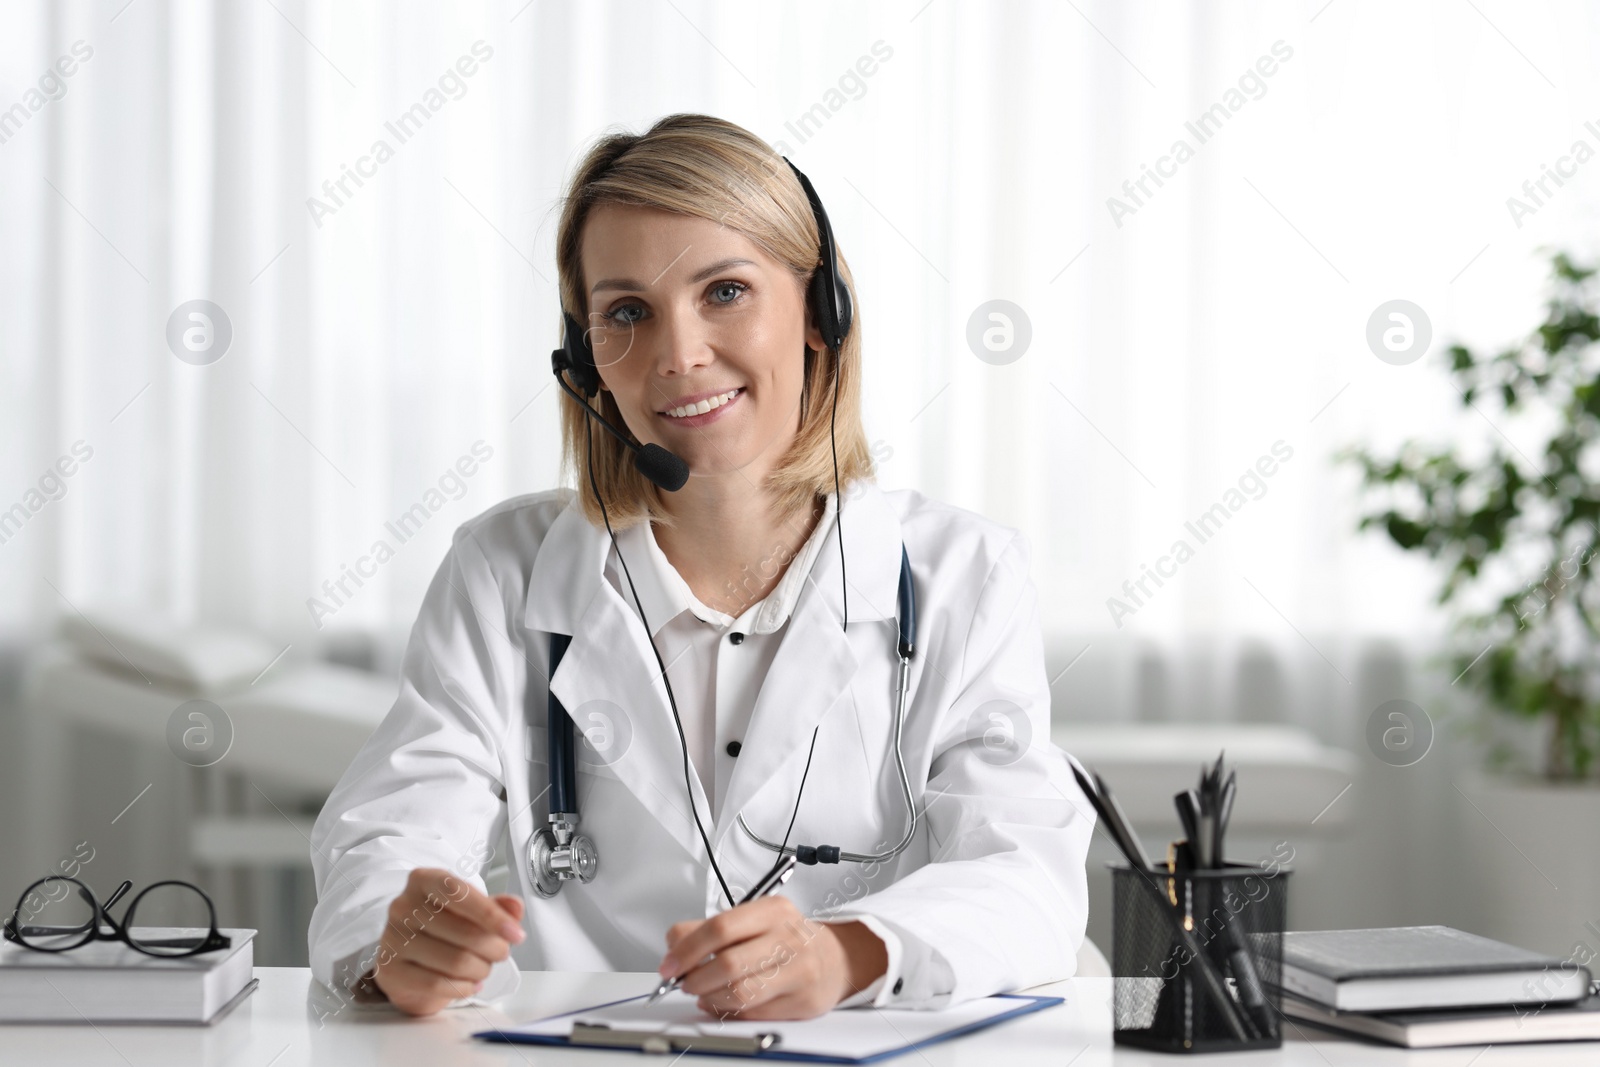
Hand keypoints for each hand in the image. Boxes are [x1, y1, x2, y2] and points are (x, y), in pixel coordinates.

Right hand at [370, 868, 525, 1015]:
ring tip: (483, 968)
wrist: (408, 959)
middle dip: (494, 948)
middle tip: (501, 953)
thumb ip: (497, 907)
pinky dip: (463, 987)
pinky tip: (470, 984)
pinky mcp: (390, 970)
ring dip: (481, 969)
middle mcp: (403, 906)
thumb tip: (515, 906)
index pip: (460, 893)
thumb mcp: (471, 910)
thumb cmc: (442, 928)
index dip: (492, 916)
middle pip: (464, 932)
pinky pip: (436, 984)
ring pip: (455, 961)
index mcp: (424, 880)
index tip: (515, 934)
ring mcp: (392, 939)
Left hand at [661, 897, 886, 1019]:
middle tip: (683, 983)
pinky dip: (729, 1011)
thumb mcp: (753, 920)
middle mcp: (789, 937)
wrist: (835, 958)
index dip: (687, 949)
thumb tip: (673, 946)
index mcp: (772, 910)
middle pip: (729, 962)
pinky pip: (754, 1013)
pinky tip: (724, 1003)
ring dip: (711, 998)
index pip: (720, 927)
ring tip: (704, 994)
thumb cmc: (785, 938)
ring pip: (740, 993)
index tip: (669, 965)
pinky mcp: (803, 1001)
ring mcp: (799, 971)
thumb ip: (710, 928)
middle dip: (696, 978)